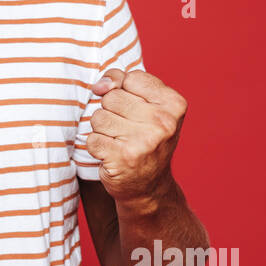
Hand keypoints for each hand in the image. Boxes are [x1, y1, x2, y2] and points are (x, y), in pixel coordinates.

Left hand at [86, 69, 185, 204]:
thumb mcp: (146, 106)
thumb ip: (122, 82)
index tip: (136, 110)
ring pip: (99, 117)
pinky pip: (92, 138)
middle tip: (127, 130)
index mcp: (174, 104)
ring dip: (103, 130)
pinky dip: (96, 147)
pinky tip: (112, 155)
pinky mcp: (123, 158)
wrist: (149, 187)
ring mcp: (144, 141)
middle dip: (112, 112)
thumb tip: (100, 86)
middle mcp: (163, 122)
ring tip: (119, 142)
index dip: (125, 92)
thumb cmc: (144, 139)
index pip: (131, 78)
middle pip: (112, 97)